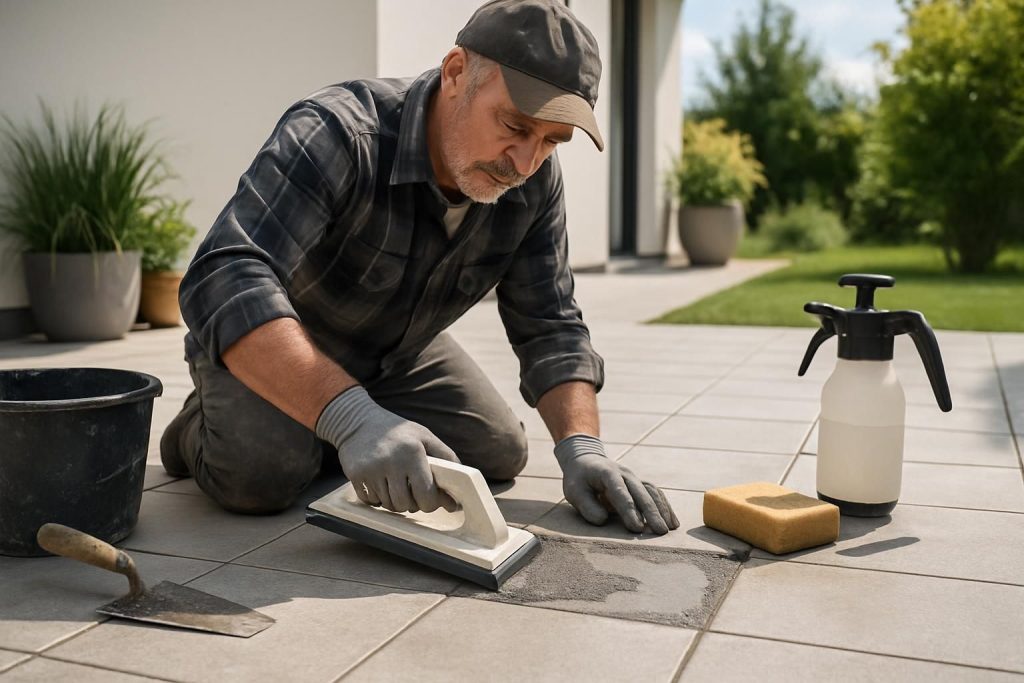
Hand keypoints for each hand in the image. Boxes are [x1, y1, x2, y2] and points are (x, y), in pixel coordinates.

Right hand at [316, 387, 458, 512]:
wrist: (357, 421)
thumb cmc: (397, 431)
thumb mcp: (424, 436)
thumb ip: (446, 459)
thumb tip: (456, 493)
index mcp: (412, 452)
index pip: (426, 495)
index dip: (431, 502)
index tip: (431, 499)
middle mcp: (391, 462)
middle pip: (406, 504)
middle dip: (413, 503)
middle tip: (413, 492)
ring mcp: (371, 471)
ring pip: (389, 506)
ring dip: (396, 501)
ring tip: (396, 485)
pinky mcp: (355, 476)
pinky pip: (372, 502)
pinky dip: (378, 498)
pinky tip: (380, 483)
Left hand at [554, 434, 679, 534]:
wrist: (586, 460)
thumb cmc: (579, 479)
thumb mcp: (573, 491)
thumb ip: (586, 506)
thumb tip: (603, 520)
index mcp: (607, 473)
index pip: (620, 492)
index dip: (629, 510)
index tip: (637, 528)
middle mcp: (625, 474)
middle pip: (641, 493)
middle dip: (652, 512)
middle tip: (660, 532)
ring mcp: (634, 478)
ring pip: (652, 492)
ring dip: (662, 510)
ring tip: (669, 529)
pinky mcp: (640, 484)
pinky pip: (656, 494)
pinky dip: (666, 507)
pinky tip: (673, 522)